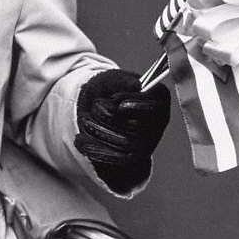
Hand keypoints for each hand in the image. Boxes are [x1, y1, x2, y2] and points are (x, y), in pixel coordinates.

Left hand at [74, 69, 169, 191]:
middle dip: (109, 117)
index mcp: (158, 100)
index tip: (119, 105)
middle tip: (94, 106)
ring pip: (125, 144)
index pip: (155, 106)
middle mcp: (157, 123)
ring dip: (99, 132)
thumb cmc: (112, 88)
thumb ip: (125, 81)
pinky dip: (96, 150)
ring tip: (85, 121)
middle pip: (136, 127)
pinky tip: (80, 141)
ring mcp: (146, 143)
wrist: (103, 106)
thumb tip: (136, 86)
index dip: (138, 107)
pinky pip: (117, 160)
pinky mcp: (132, 157)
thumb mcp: (116, 78)